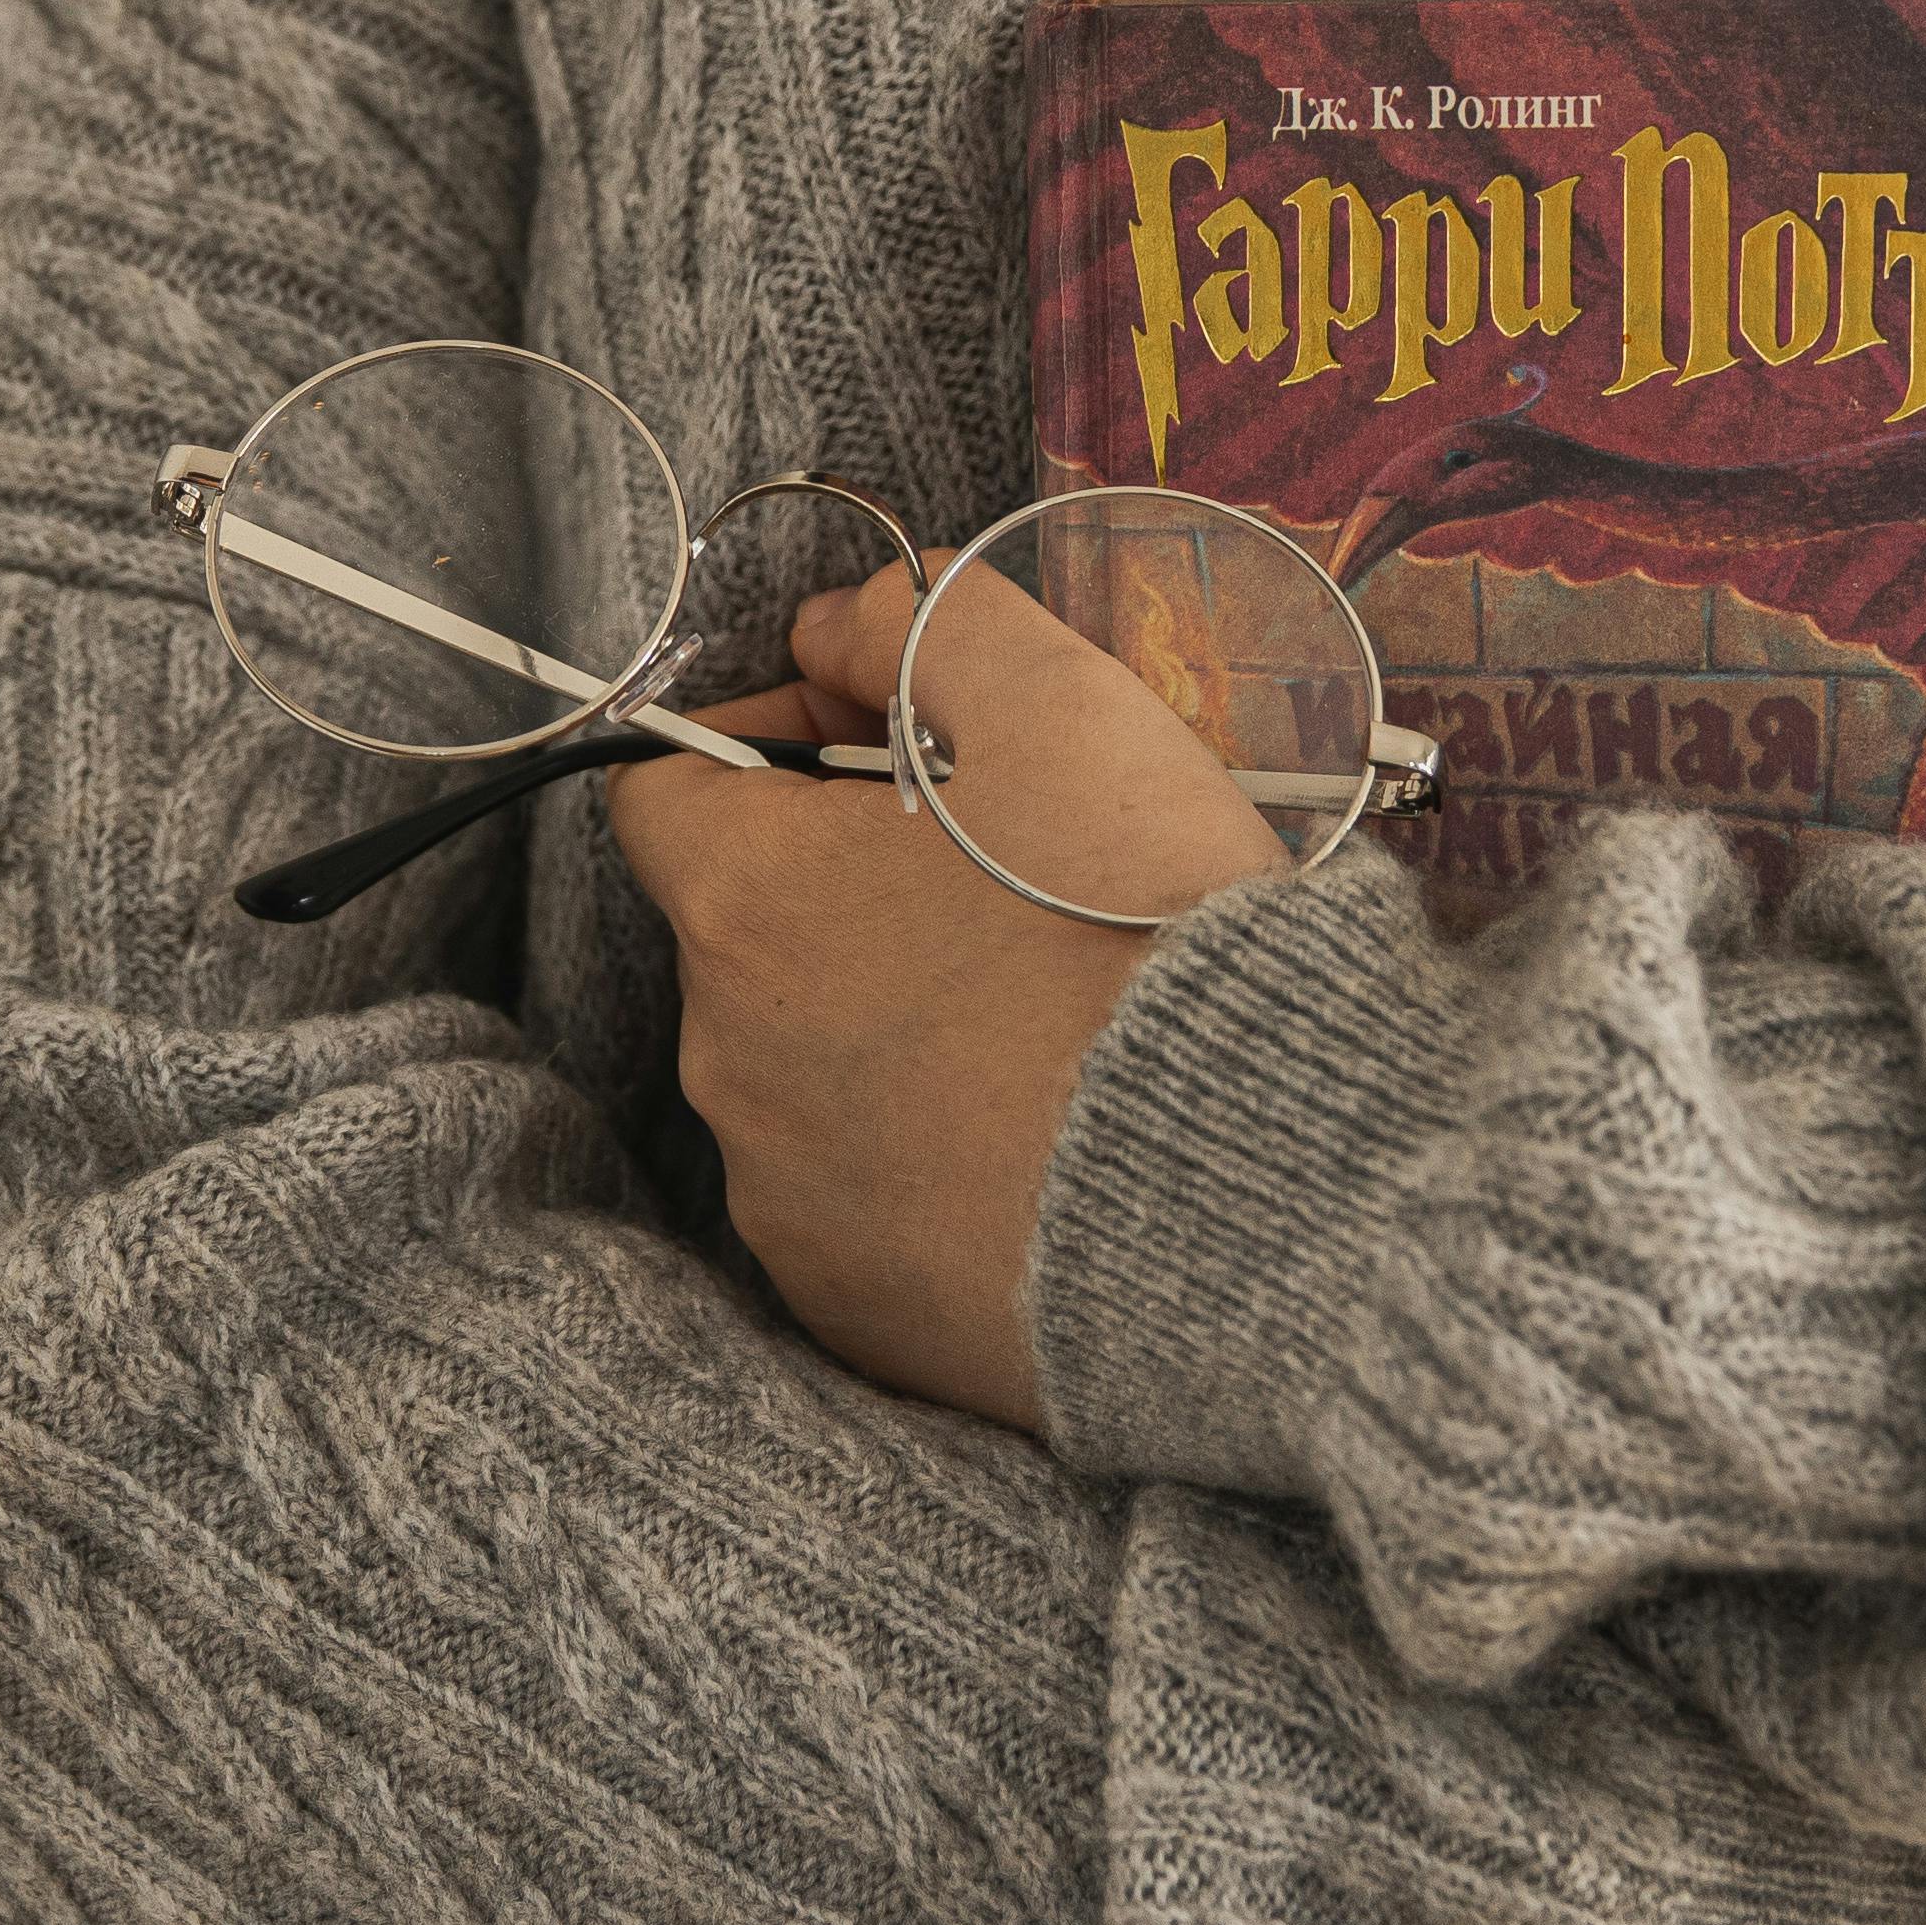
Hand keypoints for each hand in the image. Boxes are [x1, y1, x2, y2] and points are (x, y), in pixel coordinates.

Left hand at [605, 556, 1284, 1430]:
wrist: (1259, 1193)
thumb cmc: (1147, 933)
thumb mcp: (1059, 704)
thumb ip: (921, 621)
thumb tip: (833, 624)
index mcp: (747, 903)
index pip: (666, 784)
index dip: (773, 736)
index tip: (886, 739)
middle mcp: (727, 1058)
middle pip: (752, 929)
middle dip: (854, 884)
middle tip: (1014, 876)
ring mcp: (784, 1195)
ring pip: (809, 1065)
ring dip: (894, 1021)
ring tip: (1050, 1017)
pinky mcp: (851, 1303)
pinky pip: (862, 1198)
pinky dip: (929, 1155)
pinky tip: (1049, 1137)